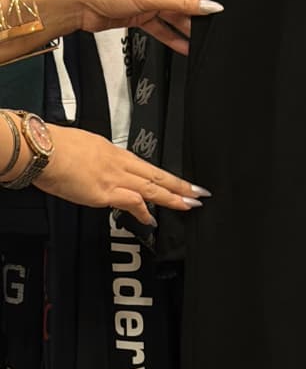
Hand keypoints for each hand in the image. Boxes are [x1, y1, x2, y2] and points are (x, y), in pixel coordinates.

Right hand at [35, 125, 207, 225]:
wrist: (42, 150)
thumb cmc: (54, 147)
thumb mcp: (82, 147)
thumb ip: (95, 161)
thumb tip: (96, 170)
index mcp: (112, 151)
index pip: (145, 165)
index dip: (163, 174)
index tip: (178, 180)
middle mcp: (119, 163)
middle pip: (157, 175)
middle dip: (181, 184)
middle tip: (199, 192)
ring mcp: (115, 178)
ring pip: (153, 188)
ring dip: (174, 198)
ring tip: (190, 205)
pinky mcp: (106, 192)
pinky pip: (133, 202)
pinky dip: (145, 212)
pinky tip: (153, 221)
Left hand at [45, 0, 222, 55]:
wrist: (77, 4)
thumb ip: (182, 2)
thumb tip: (210, 5)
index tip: (219, 10)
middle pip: (186, 0)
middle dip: (197, 15)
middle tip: (212, 28)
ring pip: (176, 16)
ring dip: (187, 29)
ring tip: (202, 42)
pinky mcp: (143, 15)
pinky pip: (164, 28)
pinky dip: (173, 38)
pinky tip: (186, 47)